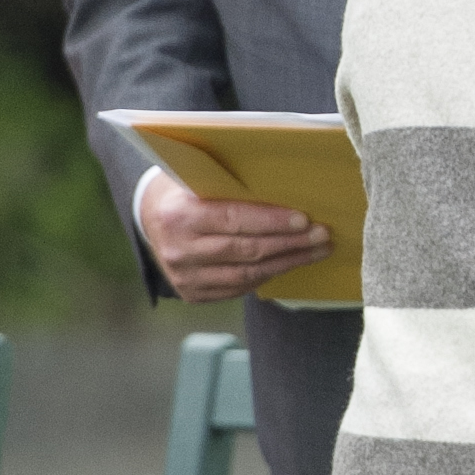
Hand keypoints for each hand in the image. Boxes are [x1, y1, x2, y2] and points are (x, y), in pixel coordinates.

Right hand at [137, 169, 332, 302]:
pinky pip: (239, 287)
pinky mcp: (192, 294)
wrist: (153, 218)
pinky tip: (289, 263)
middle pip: (247, 250)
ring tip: (315, 251)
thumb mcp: (201, 181)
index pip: (234, 219)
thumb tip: (289, 188)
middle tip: (322, 236)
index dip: (272, 221)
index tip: (305, 220)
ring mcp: (184, 277)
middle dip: (290, 244)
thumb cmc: (188, 192)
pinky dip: (268, 276)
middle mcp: (179, 250)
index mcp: (179, 215)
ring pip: (248, 274)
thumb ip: (232, 186)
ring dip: (287, 263)